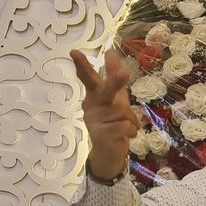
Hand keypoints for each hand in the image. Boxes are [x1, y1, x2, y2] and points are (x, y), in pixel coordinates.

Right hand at [71, 48, 138, 179]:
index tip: (74, 52)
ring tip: (124, 126)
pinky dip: (131, 130)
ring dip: (130, 118)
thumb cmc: (113, 121)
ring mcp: (94, 121)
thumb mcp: (116, 97)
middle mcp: (91, 106)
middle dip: (115, 82)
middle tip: (125, 73)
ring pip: (123, 111)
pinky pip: (125, 126)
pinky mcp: (101, 135)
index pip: (88, 78)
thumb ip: (113, 76)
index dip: (82, 65)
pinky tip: (125, 135)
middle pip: (105, 91)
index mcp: (94, 95)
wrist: (109, 153)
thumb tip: (111, 51)